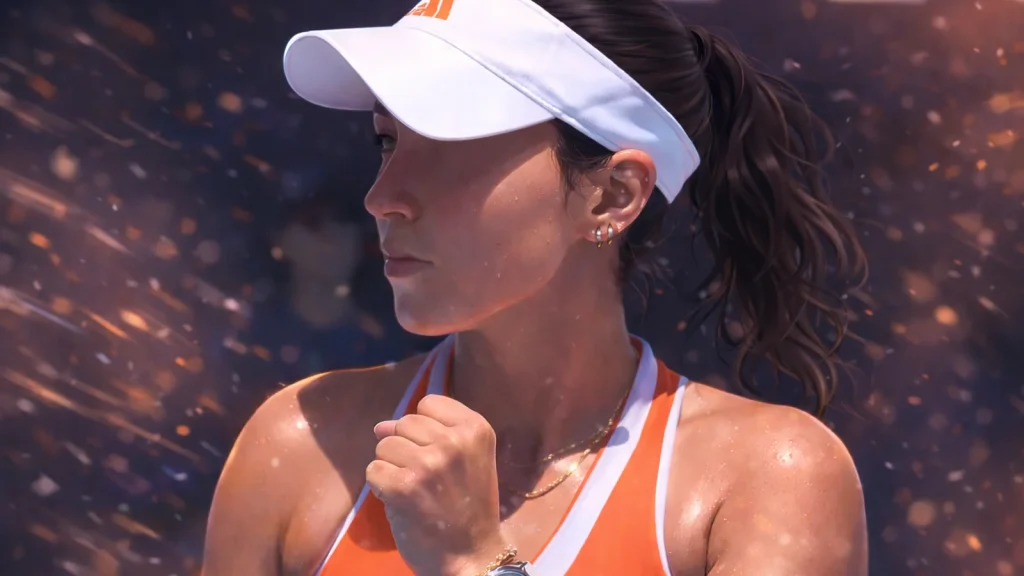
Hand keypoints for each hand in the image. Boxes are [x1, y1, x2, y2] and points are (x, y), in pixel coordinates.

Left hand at [368, 394, 508, 575]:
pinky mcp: (404, 486)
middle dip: (406, 448)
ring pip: (384, 445)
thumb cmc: (469, 506)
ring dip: (391, 467)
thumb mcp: (466, 459)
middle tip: (426, 479)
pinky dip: (380, 487)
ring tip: (414, 489)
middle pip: (404, 422)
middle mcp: (454, 441)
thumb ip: (430, 434)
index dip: (425, 428)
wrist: (472, 555)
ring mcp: (428, 463)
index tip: (438, 453)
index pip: (429, 403)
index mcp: (476, 429)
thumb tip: (381, 425)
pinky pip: (373, 470)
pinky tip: (401, 501)